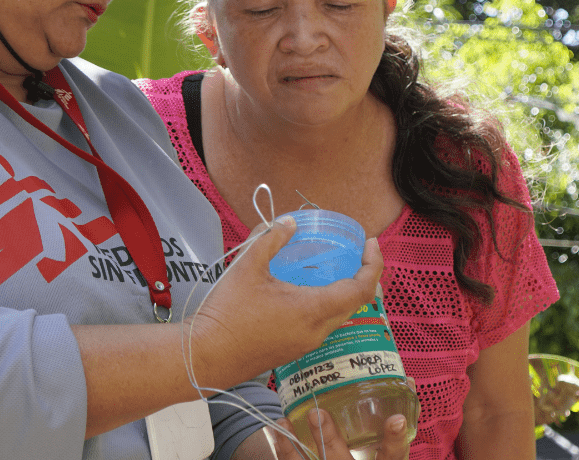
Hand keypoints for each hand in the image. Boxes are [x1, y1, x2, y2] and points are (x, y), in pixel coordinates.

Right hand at [185, 216, 384, 390]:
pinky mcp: (293, 349)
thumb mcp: (247, 267)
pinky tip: (306, 289)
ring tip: (332, 267)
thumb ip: (270, 239)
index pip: (360, 289)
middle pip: (355, 304)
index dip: (373, 264)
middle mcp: (317, 331)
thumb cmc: (227, 312)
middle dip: (363, 276)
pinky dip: (327, 304)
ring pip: (339, 316)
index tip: (371, 243)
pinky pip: (322, 324)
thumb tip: (288, 222)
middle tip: (357, 252)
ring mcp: (306, 344)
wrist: (205, 356)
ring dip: (345, 291)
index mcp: (313, 310)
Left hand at [271, 410, 409, 459]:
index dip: (395, 440)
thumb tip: (406, 381)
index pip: (393, 457)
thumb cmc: (373, 458)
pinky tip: (279, 431)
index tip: (396, 419)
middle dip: (329, 439)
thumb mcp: (388, 449)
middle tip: (317, 414)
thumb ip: (395, 423)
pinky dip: (285, 450)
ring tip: (284, 421)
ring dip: (294, 446)